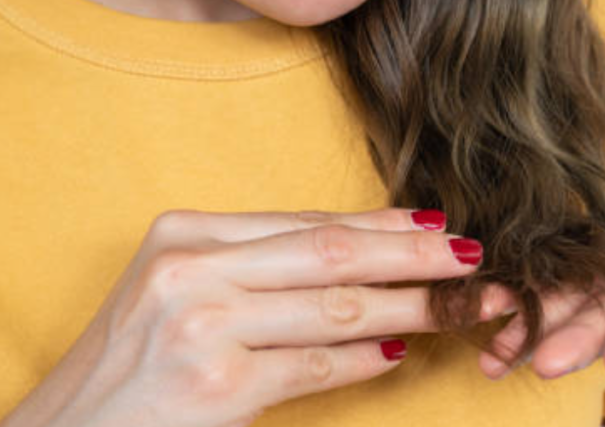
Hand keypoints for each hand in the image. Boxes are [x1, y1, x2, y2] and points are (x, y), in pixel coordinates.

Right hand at [0, 208, 484, 426]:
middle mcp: (191, 267)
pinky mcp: (216, 383)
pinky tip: (400, 348)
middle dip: (412, 256)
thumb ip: (258, 267)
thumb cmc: (130, 365)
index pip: (306, 222)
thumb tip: (362, 256)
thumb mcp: (179, 291)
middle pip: (332, 251)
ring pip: (335, 305)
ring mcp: (202, 323)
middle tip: (474, 255)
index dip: (380, 225)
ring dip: (409, 305)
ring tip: (458, 303)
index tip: (433, 226)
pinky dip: (365, 358)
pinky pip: (316, 364)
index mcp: (184, 232)